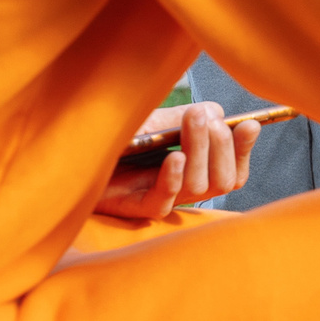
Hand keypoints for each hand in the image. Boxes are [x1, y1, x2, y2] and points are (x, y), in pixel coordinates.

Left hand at [95, 102, 259, 219]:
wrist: (71, 150)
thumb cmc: (114, 135)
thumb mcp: (155, 120)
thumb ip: (186, 119)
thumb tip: (218, 113)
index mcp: (193, 167)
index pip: (233, 169)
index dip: (244, 150)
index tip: (248, 124)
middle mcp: (182, 185)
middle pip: (224, 180)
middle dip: (223, 146)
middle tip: (207, 118)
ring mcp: (160, 197)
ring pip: (199, 188)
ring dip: (200, 152)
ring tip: (192, 122)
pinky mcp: (135, 207)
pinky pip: (163, 201)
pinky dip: (173, 179)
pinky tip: (173, 157)